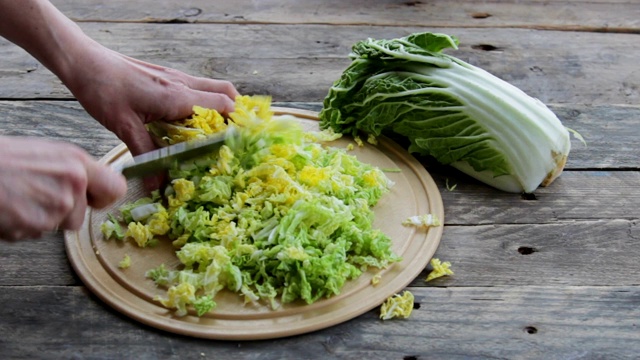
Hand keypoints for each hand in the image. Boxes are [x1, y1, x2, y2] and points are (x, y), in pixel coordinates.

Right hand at [0, 136, 126, 240]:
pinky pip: (35, 234)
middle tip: (36, 193)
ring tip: (19, 197)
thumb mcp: (47, 154)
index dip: (103, 197)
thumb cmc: (3, 159)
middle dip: (62, 211)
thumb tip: (91, 185)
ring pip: (57, 225)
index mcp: (77, 163)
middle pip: (80, 215)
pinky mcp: (35, 226)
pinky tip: (10, 207)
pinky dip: (22, 226)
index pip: (116, 189)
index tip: (93, 198)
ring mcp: (55, 208)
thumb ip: (73, 170)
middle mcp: (72, 185)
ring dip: (40, 218)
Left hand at [64, 44, 239, 157]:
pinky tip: (192, 119)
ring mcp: (176, 77)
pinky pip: (198, 87)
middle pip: (227, 92)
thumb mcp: (124, 127)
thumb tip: (159, 185)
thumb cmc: (103, 90)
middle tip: (235, 136)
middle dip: (238, 112)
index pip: (223, 106)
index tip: (242, 142)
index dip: (237, 124)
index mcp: (177, 96)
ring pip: (214, 87)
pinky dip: (206, 101)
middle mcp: (182, 83)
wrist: (85, 62)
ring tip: (219, 130)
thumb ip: (146, 155)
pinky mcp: (167, 76)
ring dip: (223, 105)